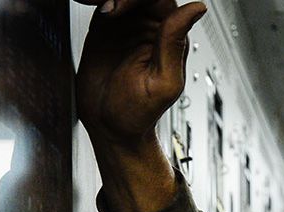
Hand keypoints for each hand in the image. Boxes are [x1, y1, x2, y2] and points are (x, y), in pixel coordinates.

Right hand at [78, 0, 205, 147]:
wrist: (111, 128)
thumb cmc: (140, 113)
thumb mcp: (163, 82)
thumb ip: (174, 43)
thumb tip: (196, 8)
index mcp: (171, 35)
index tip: (114, 9)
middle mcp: (150, 25)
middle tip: (102, 11)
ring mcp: (127, 25)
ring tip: (94, 8)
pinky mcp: (104, 28)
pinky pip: (100, 2)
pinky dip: (93, 0)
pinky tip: (87, 6)